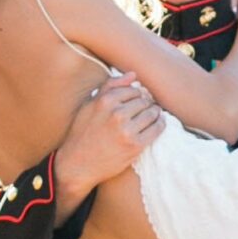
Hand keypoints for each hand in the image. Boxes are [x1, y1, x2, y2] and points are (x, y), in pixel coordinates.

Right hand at [52, 75, 164, 206]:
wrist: (77, 164)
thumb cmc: (81, 133)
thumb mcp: (89, 105)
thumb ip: (110, 87)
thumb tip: (133, 74)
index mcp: (105, 101)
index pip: (133, 89)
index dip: (137, 95)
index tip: (137, 100)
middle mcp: (117, 113)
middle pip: (144, 101)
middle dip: (146, 104)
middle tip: (146, 109)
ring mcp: (127, 130)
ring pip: (152, 113)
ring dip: (155, 113)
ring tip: (154, 115)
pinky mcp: (135, 145)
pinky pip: (157, 128)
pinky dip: (160, 124)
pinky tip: (158, 124)